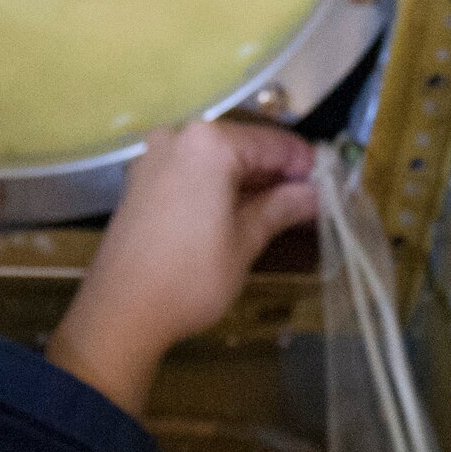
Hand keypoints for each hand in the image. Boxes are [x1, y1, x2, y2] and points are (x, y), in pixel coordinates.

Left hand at [46, 120, 317, 418]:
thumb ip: (281, 208)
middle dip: (277, 174)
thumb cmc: (190, 277)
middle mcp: (177, 138)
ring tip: (282, 212)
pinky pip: (191, 173)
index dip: (305, 165)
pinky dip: (218, 188)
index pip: (273, 143)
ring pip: (216, 161)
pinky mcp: (140, 182)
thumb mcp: (245, 241)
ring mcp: (153, 158)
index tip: (330, 186)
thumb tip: (315, 194)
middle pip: (243, 147)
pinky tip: (240, 213)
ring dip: (249, 182)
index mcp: (208, 143)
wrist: (120, 313)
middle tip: (310, 202)